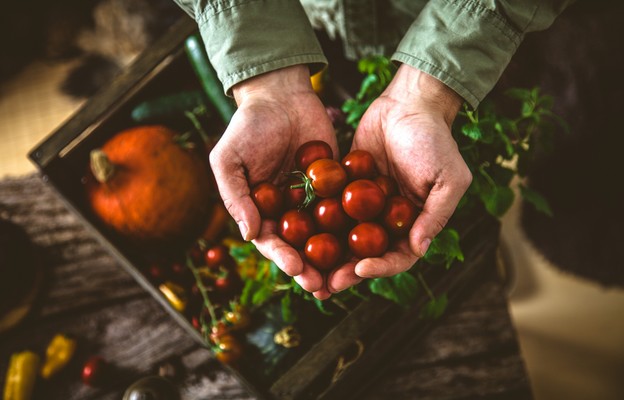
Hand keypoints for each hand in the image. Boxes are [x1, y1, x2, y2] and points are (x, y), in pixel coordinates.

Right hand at [209, 65, 337, 292]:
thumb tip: (248, 234)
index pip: (271, 241)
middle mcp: (288, 211)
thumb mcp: (229, 159)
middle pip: (300, 246)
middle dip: (311, 268)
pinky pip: (345, 207)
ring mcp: (313, 199)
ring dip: (335, 257)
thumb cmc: (248, 126)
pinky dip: (355, 224)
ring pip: (325, 234)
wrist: (281, 95)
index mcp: (260, 210)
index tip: (296, 269)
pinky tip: (369, 240)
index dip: (283, 257)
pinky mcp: (336, 185)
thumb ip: (235, 196)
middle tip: (325, 286)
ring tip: (348, 276)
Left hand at [315, 64, 471, 298]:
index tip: (360, 269)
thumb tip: (419, 249)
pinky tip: (296, 233)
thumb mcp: (448, 178)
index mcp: (414, 224)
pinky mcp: (345, 187)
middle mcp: (388, 220)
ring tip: (306, 269)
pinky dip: (315, 222)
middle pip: (367, 255)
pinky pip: (330, 208)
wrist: (408, 104)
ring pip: (345, 237)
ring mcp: (365, 205)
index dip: (381, 268)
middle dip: (346, 271)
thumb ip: (436, 214)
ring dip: (328, 256)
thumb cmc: (435, 140)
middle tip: (325, 285)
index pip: (399, 256)